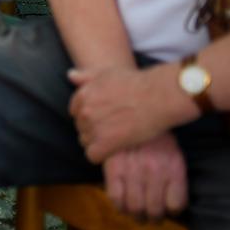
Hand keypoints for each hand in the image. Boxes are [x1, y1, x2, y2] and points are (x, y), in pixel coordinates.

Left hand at [68, 63, 195, 162]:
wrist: (158, 97)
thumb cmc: (136, 83)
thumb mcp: (107, 73)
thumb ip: (86, 76)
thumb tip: (70, 75)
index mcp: (83, 95)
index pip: (75, 112)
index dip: (90, 116)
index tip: (105, 117)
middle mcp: (85, 112)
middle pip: (81, 127)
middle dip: (93, 129)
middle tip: (113, 128)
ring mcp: (95, 128)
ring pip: (86, 142)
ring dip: (98, 142)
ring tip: (116, 138)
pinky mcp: (106, 143)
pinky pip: (93, 156)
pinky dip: (101, 155)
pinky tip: (114, 150)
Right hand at [102, 133, 188, 219]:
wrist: (133, 108)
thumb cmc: (155, 133)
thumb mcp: (174, 151)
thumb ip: (175, 176)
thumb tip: (171, 204)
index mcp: (174, 167)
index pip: (176, 205)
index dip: (172, 211)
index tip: (167, 210)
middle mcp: (155, 171)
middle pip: (155, 210)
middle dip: (153, 218)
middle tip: (150, 216)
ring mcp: (133, 170)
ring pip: (135, 207)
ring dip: (136, 215)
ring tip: (136, 213)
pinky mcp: (113, 167)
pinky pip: (116, 197)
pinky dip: (119, 205)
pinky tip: (122, 203)